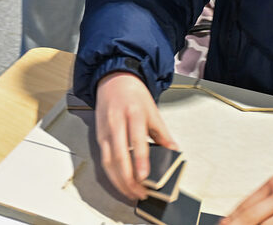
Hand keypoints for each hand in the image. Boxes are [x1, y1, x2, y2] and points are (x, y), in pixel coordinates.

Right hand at [94, 71, 178, 200]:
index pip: (136, 141)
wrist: (113, 80)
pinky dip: (112, 175)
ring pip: (108, 162)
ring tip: (132, 193)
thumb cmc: (134, 95)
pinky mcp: (99, 137)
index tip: (144, 177)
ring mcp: (105, 131)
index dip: (140, 161)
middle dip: (129, 179)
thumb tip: (174, 153)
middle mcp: (116, 123)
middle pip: (119, 156)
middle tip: (140, 193)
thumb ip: (163, 134)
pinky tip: (121, 183)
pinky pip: (104, 160)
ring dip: (119, 181)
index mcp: (133, 114)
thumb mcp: (153, 111)